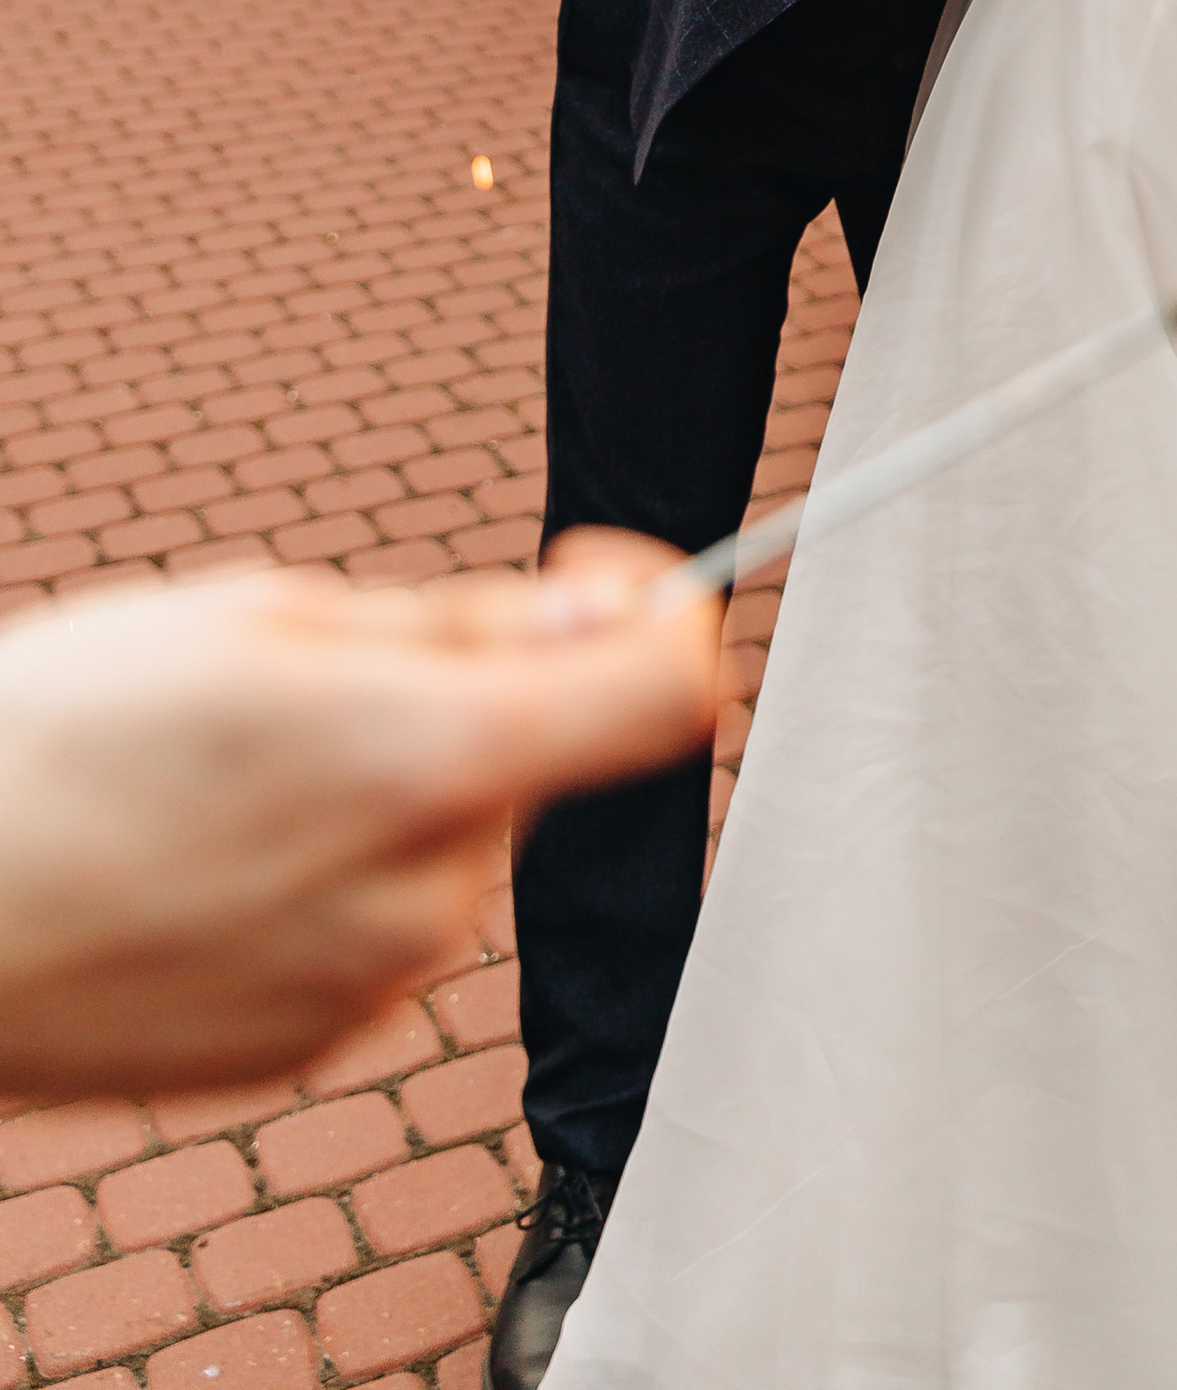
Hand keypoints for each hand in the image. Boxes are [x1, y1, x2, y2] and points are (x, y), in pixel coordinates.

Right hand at [0, 533, 716, 1094]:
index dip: (665, 616)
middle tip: (302, 682)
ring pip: (450, 844)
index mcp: (429, 758)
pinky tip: (203, 862)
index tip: (604, 577)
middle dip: (465, 702)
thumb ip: (463, 624)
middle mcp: (427, 894)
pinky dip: (328, 880)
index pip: (659, 695)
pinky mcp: (311, 1049)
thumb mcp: (262, 618)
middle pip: (536, 761)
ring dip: (387, 795)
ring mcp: (372, 987)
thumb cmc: (62, 733)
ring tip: (221, 778)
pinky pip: (378, 930)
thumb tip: (613, 604)